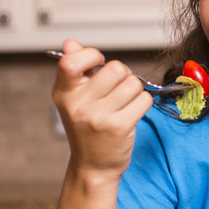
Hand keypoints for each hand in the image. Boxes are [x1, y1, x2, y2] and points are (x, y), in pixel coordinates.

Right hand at [52, 39, 153, 180]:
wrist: (93, 166)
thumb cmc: (87, 129)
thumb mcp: (74, 99)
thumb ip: (75, 70)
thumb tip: (71, 42)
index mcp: (64, 93)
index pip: (71, 61)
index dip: (91, 55)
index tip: (98, 63)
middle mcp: (78, 104)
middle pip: (115, 68)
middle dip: (123, 75)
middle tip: (118, 89)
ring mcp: (99, 117)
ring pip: (133, 83)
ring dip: (135, 91)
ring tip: (124, 103)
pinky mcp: (119, 127)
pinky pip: (144, 99)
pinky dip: (143, 103)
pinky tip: (132, 112)